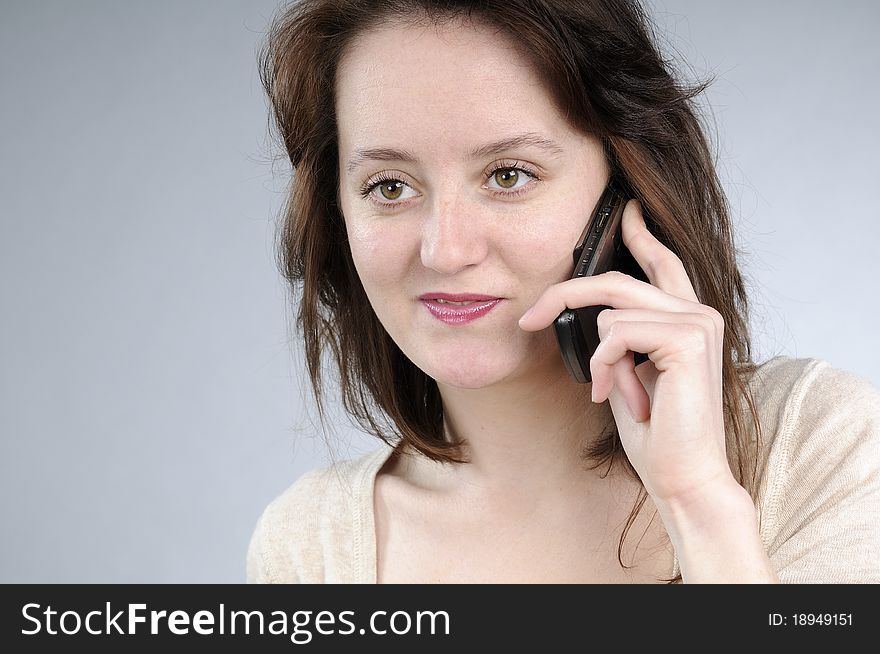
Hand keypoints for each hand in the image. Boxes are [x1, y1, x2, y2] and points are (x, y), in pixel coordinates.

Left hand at [518, 200, 734, 505]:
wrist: (682, 475)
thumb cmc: (656, 429)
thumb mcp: (628, 370)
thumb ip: (620, 335)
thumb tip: (590, 312)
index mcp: (687, 318)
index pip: (663, 262)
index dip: (641, 234)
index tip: (624, 209)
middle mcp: (699, 312)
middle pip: (615, 280)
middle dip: (562, 297)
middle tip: (528, 319)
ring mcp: (698, 322)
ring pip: (611, 309)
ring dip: (599, 359)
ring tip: (614, 392)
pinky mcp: (688, 339)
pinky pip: (616, 332)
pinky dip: (605, 366)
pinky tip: (620, 397)